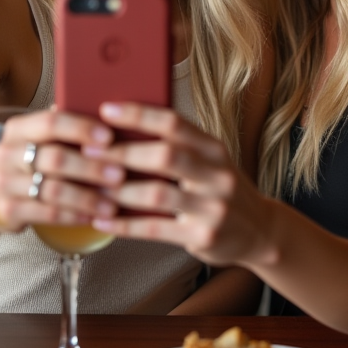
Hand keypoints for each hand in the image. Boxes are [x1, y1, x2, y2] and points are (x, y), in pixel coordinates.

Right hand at [0, 109, 124, 230]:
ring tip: (112, 204)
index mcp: (18, 128)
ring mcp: (4, 183)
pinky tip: (92, 216)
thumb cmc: (31, 159)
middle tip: (120, 175)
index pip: (51, 123)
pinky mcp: (7, 210)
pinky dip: (74, 215)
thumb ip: (65, 128)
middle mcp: (6, 153)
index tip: (109, 137)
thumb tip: (109, 114)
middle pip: (55, 158)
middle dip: (91, 168)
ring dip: (87, 198)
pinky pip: (48, 213)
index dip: (81, 129)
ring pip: (53, 190)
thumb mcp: (40, 139)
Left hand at [86, 102, 274, 267]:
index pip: (174, 122)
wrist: (259, 231)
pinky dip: (125, 226)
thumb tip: (120, 128)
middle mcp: (217, 174)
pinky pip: (156, 229)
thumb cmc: (218, 188)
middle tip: (88, 151)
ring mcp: (213, 207)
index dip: (138, 114)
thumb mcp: (208, 160)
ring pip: (158, 194)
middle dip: (122, 152)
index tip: (105, 110)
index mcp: (214, 147)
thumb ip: (175, 145)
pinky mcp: (204, 237)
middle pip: (166, 155)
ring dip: (118, 192)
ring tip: (90, 188)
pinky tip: (102, 222)